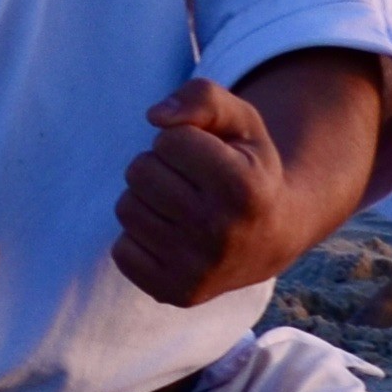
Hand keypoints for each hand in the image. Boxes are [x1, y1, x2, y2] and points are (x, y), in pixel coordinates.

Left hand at [115, 78, 297, 306]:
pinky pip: (121, 250)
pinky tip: (172, 236)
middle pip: (140, 172)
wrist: (270, 238)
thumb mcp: (241, 122)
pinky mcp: (176, 293)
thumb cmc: (247, 168)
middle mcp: (222, 234)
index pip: (169, 140)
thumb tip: (155, 117)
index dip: (181, 140)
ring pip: (126, 208)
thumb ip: (202, 97)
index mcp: (244, 188)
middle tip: (189, 181)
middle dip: (159, 166)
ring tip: (180, 206)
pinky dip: (140, 237)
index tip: (206, 155)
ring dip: (146, 199)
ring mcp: (198, 270)